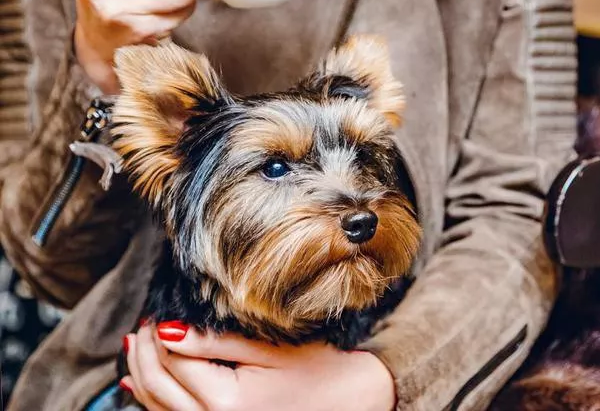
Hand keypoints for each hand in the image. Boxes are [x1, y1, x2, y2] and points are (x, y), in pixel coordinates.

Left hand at [121, 322, 395, 410]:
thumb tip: (169, 328)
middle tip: (144, 323)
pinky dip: (150, 401)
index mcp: (227, 403)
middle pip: (157, 386)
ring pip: (157, 408)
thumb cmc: (321, 372)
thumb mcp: (271, 349)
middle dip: (144, 352)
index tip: (157, 308)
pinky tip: (138, 383)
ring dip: (142, 374)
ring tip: (136, 343)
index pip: (174, 361)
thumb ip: (218, 341)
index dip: (159, 332)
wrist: (354, 403)